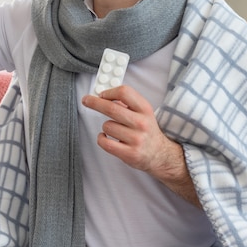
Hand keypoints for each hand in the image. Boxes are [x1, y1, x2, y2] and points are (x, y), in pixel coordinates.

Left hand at [82, 85, 201, 206]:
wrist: (160, 155)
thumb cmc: (147, 131)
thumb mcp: (144, 113)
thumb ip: (127, 104)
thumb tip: (104, 96)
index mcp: (145, 109)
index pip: (125, 92)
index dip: (109, 92)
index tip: (101, 94)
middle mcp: (141, 123)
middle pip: (111, 108)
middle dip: (95, 102)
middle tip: (86, 100)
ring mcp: (136, 139)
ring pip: (107, 126)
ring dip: (106, 127)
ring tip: (115, 131)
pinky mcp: (129, 154)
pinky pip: (105, 142)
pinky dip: (101, 139)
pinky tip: (106, 138)